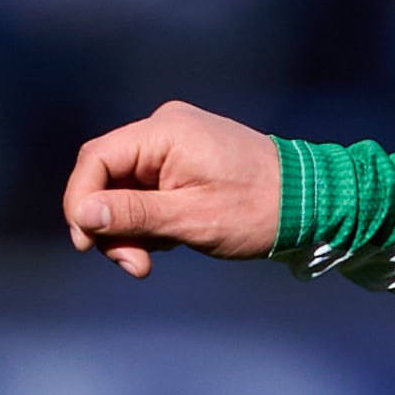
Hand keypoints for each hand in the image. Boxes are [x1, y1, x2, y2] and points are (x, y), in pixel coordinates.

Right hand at [62, 101, 283, 276]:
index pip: (96, 159)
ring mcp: (176, 144)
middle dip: (110, 223)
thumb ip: (133, 214)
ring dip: (131, 228)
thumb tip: (83, 214)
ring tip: (152, 260)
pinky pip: (149, 190)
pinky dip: (150, 220)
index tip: (86, 243)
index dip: (81, 200)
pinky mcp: (185, 162)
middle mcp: (165, 129)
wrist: (313, 202)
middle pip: (108, 175)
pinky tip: (172, 241)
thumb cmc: (259, 210)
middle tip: (133, 265)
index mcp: (165, 131)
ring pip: (126, 187)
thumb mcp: (191, 219)